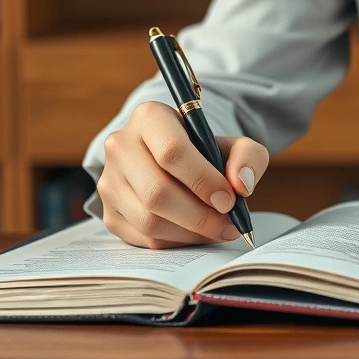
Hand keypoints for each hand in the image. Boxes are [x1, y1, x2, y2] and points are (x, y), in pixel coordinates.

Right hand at [98, 101, 269, 248]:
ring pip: (149, 220)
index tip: (229, 200)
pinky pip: (144, 238)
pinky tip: (197, 233)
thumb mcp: (234, 144)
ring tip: (218, 230)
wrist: (173, 163)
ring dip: (191, 233)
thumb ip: (248, 157)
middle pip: (158, 192)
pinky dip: (177, 241)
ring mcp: (109, 181)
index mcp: (150, 117)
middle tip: (229, 225)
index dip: (204, 181)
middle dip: (200, 216)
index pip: (172, 152)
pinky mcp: (109, 212)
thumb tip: (241, 185)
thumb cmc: (205, 152)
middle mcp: (121, 145)